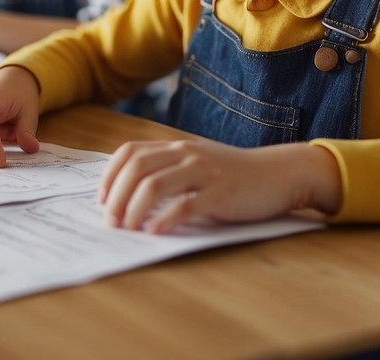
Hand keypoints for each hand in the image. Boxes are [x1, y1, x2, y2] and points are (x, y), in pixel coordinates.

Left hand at [98, 140, 341, 233]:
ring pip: (155, 184)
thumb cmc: (234, 174)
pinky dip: (165, 219)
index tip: (100, 199)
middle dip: (116, 196)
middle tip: (110, 221)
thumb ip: (169, 171)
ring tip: (127, 228)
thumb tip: (130, 196)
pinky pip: (186, 205)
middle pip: (137, 168)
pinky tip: (156, 232)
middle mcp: (186, 154)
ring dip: (134, 209)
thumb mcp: (197, 164)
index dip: (109, 175)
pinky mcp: (221, 193)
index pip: (129, 152)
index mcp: (176, 147)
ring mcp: (204, 172)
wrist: (278, 174)